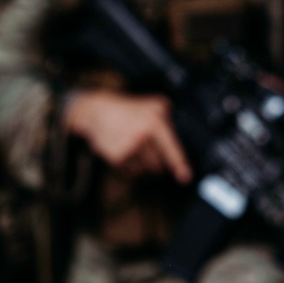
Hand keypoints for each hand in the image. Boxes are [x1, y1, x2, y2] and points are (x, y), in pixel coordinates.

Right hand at [63, 88, 191, 182]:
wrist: (98, 112)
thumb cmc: (129, 110)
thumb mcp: (153, 105)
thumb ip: (170, 117)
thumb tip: (183, 135)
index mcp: (154, 123)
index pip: (171, 148)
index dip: (179, 164)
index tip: (185, 177)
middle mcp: (142, 136)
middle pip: (158, 166)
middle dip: (158, 166)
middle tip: (150, 155)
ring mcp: (128, 148)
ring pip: (145, 172)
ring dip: (144, 168)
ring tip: (136, 151)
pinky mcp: (116, 158)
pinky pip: (131, 173)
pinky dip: (131, 169)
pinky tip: (127, 154)